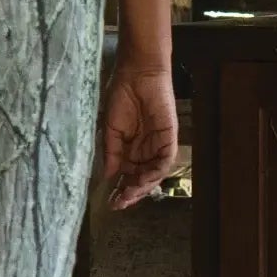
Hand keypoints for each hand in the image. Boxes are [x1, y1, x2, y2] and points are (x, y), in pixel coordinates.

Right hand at [102, 61, 177, 210]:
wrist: (136, 73)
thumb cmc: (121, 95)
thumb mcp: (110, 128)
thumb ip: (111, 152)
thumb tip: (107, 176)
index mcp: (131, 148)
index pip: (128, 175)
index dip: (121, 190)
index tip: (111, 203)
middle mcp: (146, 149)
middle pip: (142, 178)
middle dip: (132, 193)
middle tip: (120, 203)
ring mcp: (158, 144)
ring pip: (154, 173)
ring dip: (143, 186)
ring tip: (129, 194)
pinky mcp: (169, 137)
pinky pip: (165, 160)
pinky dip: (155, 172)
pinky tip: (143, 180)